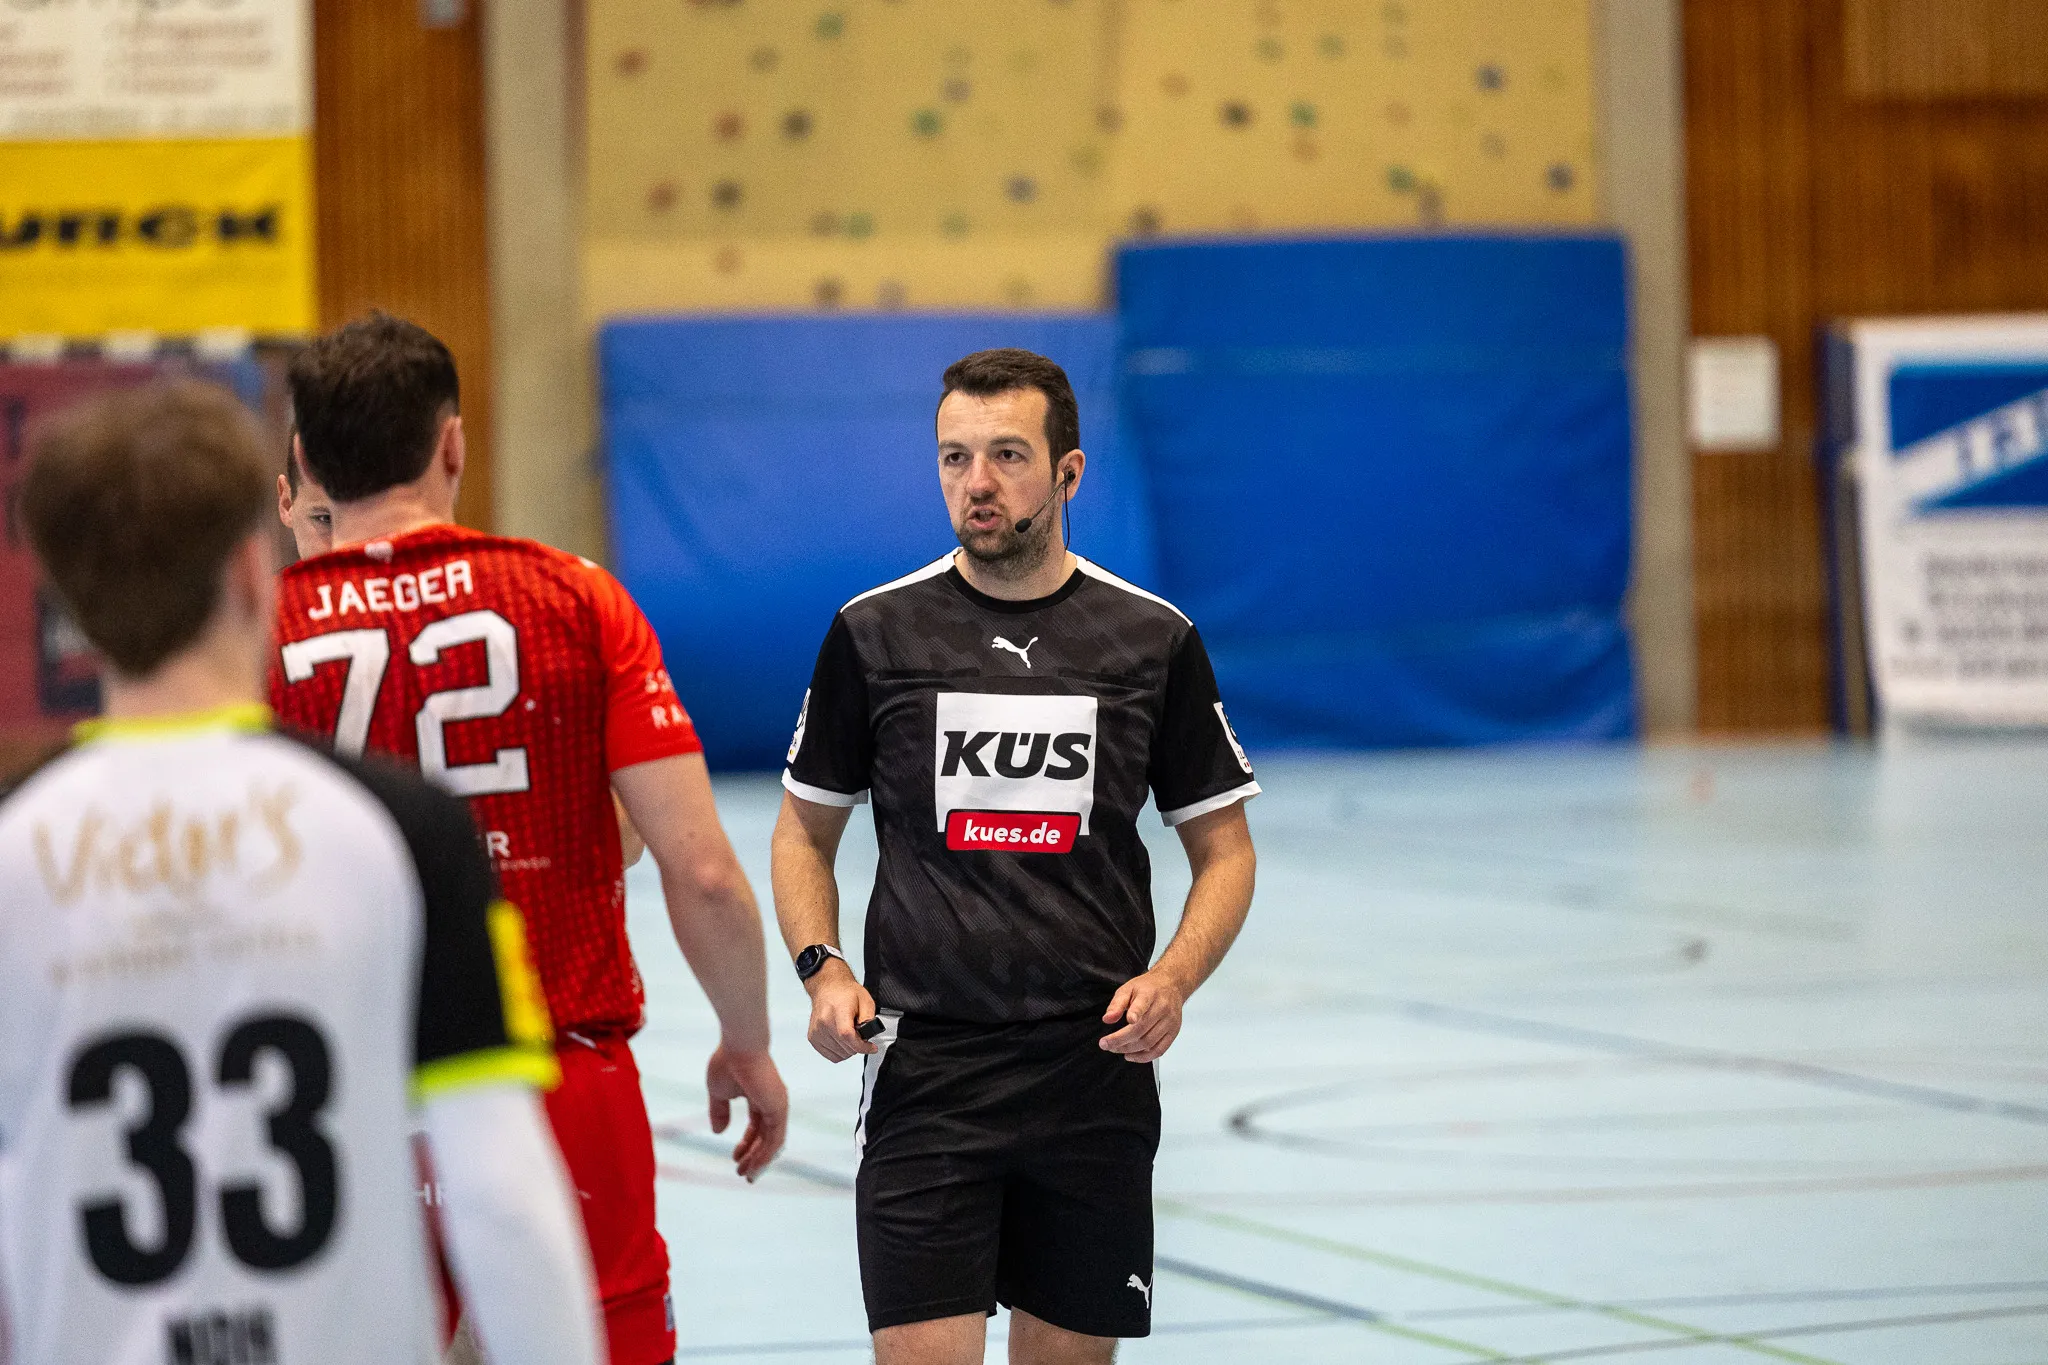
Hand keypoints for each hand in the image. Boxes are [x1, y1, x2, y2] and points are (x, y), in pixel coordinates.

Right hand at [705, 1043, 787, 1181]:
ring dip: (760, 1161)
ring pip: (772, 1142)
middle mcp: (772, 1102)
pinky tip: (754, 1167)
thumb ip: (719, 1112)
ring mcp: (777, 1105)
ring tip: (747, 1176)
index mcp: (759, 1096)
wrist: (738, 1047)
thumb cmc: (727, 1063)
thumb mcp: (718, 1092)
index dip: (747, 1144)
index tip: (735, 1158)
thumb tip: (719, 1132)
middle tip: (744, 1174)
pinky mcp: (779, 1109)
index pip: (756, 1126)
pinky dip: (765, 1155)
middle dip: (755, 1157)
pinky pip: (775, 1139)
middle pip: (766, 1137)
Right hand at [805, 959, 878, 1062]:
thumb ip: (869, 1020)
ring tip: (850, 1035)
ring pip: (840, 1055)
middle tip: (860, 1034)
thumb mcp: (865, 1001)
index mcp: (838, 1010)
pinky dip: (840, 1052)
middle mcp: (824, 1021)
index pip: (847, 1035)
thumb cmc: (845, 993)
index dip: (862, 1046)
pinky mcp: (813, 1038)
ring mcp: (817, 1031)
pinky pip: (831, 1056)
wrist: (827, 988)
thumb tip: (869, 1036)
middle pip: (845, 1047)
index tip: (871, 1047)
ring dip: (849, 1049)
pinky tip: (842, 1040)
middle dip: (858, 1045)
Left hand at [1100, 970, 1186, 1062]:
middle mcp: (1162, 1008)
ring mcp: (1169, 1022)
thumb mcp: (1128, 988)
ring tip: (1116, 1049)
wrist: (1171, 986)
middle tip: (1106, 1044)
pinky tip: (1131, 1056)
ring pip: (1149, 1042)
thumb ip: (1116, 1004)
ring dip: (1129, 1050)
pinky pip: (1159, 1050)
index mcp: (1149, 994)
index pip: (1143, 1003)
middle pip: (1142, 1029)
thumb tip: (1107, 1019)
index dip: (1136, 1012)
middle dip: (1121, 1040)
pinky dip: (1144, 1057)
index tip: (1129, 1020)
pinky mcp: (1173, 1032)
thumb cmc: (1149, 988)